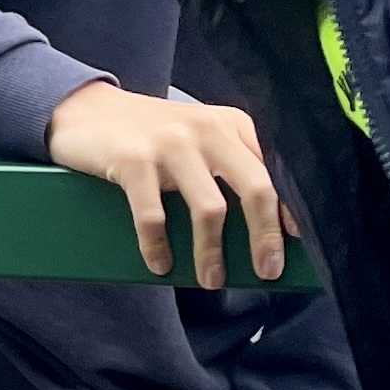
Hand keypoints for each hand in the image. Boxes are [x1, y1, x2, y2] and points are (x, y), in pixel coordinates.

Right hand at [43, 81, 285, 289]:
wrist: (87, 109)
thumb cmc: (151, 135)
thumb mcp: (199, 138)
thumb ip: (230, 164)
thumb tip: (263, 227)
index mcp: (232, 124)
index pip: (276, 168)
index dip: (292, 208)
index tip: (301, 242)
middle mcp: (207, 130)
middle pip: (255, 188)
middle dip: (265, 236)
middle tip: (268, 270)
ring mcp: (170, 144)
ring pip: (209, 208)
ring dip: (212, 253)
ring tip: (211, 279)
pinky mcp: (132, 160)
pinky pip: (153, 216)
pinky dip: (158, 246)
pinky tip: (160, 264)